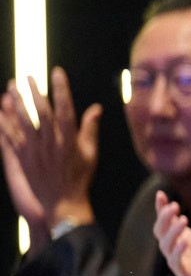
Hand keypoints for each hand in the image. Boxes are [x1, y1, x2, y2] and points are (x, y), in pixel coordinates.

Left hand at [0, 70, 100, 248]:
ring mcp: (34, 151)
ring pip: (22, 121)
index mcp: (69, 140)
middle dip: (34, 92)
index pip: (65, 108)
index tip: (57, 73)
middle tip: (29, 77)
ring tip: (11, 87)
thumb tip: (96, 108)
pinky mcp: (22, 158)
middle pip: (40, 112)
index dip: (61, 89)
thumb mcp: (90, 153)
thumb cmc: (79, 178)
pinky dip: (3, 124)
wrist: (63, 203)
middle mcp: (50, 143)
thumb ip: (90, 129)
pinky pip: (10, 138)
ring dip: (16, 103)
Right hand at [153, 191, 190, 275]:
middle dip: (163, 218)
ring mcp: (183, 266)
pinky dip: (178, 251)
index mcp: (189, 241)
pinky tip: (186, 240)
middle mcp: (182, 252)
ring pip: (165, 246)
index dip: (163, 209)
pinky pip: (176, 264)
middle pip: (161, 232)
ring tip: (182, 219)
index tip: (161, 194)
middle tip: (173, 205)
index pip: (169, 222)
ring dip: (172, 232)